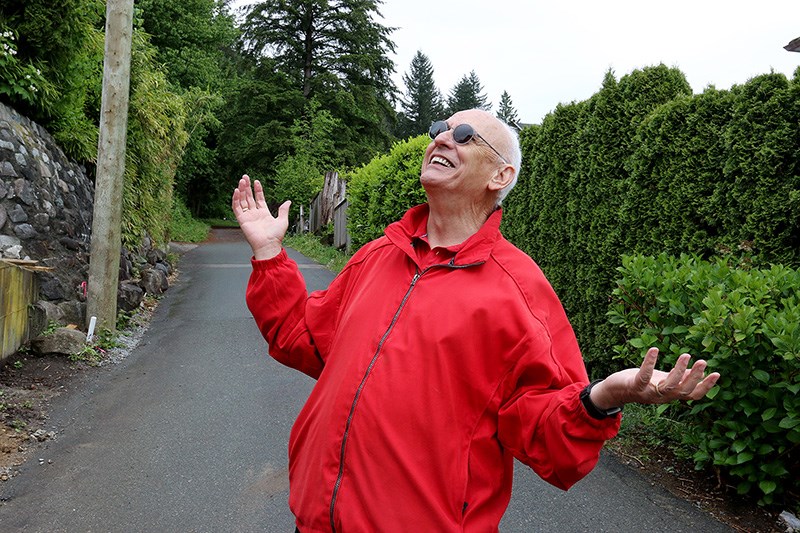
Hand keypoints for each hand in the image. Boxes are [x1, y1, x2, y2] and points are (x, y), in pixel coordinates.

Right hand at [232, 174, 290, 259]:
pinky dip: (235, 199)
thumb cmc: (275, 237)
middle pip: (249, 197)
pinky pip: (236, 208)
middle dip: (247, 187)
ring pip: (242, 200)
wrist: (269, 245)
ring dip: (241, 190)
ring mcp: (248, 216)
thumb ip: (284, 210)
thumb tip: (288, 202)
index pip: (259, 198)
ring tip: (241, 181)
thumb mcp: (283, 221)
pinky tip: (237, 191)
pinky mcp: (242, 220)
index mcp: (264, 213)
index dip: (257, 190)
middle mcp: (255, 214)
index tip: (256, 181)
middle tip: (245, 177)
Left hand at [589, 347, 719, 408]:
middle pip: (683, 390)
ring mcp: (648, 392)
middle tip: (703, 361)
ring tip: (686, 355)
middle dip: (695, 377)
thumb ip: (679, 378)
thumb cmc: (641, 384)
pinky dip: (649, 363)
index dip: (705, 386)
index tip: (717, 373)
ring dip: (678, 371)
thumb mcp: (662, 380)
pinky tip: (655, 350)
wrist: (615, 391)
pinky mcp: (634, 386)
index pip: (692, 394)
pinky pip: (644, 376)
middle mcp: (662, 396)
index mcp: (671, 395)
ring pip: (668, 386)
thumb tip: (697, 372)